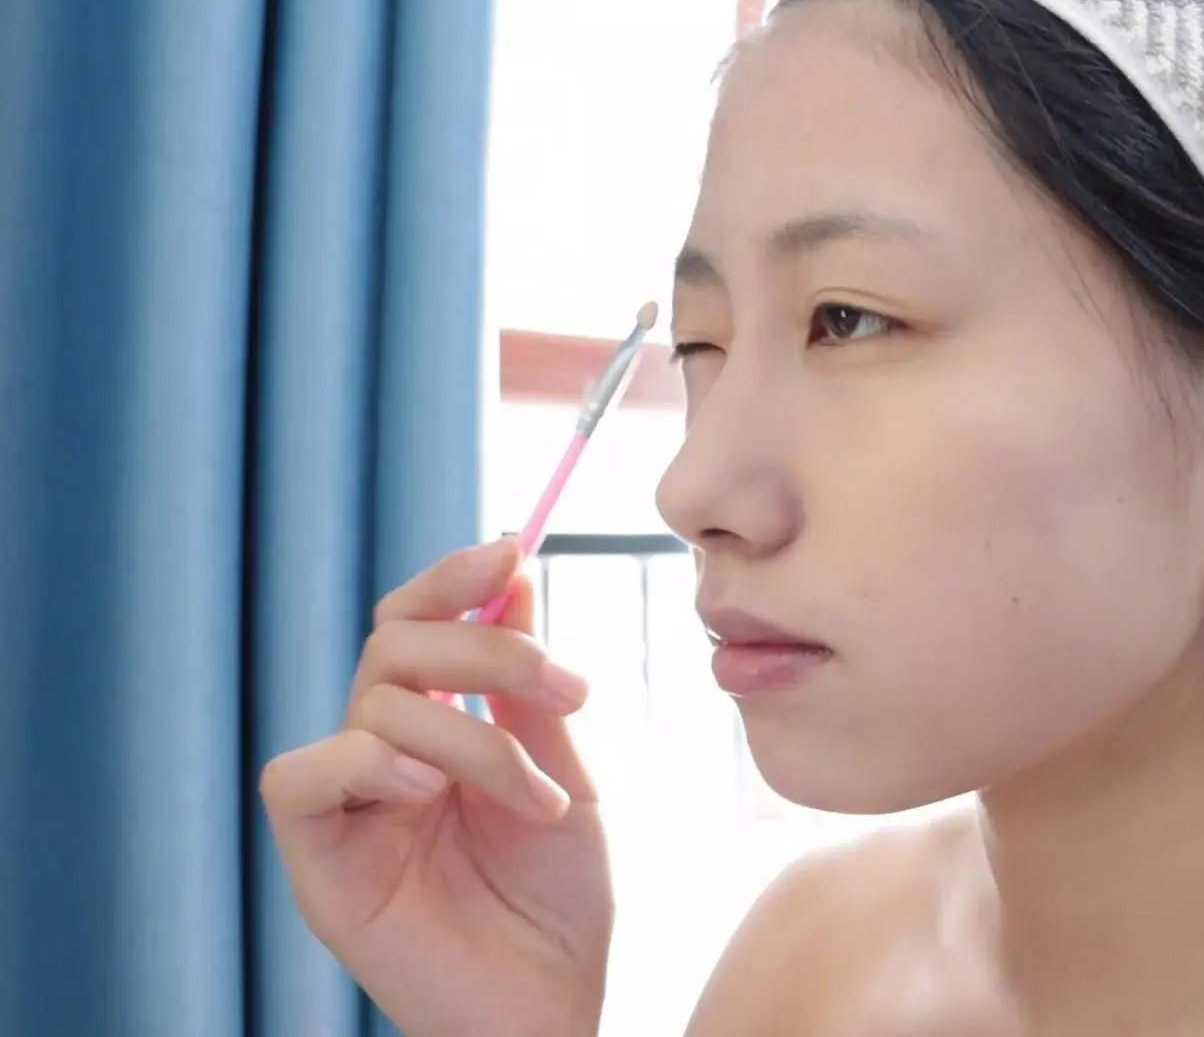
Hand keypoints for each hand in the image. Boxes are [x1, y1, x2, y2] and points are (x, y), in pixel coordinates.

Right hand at [261, 539, 613, 1036]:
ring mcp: (349, 806)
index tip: (513, 547)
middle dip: (485, 646)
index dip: (453, 578)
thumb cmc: (563, 902)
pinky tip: (427, 795)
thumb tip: (514, 571)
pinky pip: (303, 776)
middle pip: (394, 645)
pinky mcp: (317, 860)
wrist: (558, 1002)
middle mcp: (385, 757)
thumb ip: (528, 687)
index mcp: (439, 727)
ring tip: (539, 806)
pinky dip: (368, 765)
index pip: (417, 623)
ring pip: (376, 706)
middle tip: (566, 689)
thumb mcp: (564, 772)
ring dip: (474, 740)